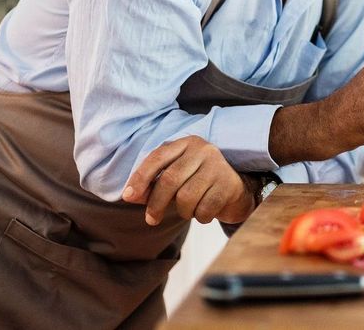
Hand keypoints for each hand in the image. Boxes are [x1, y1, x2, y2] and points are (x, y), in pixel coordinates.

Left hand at [121, 135, 253, 225]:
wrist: (235, 191)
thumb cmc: (199, 184)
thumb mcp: (176, 179)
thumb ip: (153, 185)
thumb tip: (130, 196)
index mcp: (186, 143)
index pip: (157, 158)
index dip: (140, 178)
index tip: (128, 197)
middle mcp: (203, 150)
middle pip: (170, 180)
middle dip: (155, 203)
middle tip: (150, 219)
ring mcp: (218, 166)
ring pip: (186, 197)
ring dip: (183, 211)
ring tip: (189, 209)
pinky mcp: (229, 184)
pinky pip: (204, 209)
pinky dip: (200, 216)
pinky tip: (205, 211)